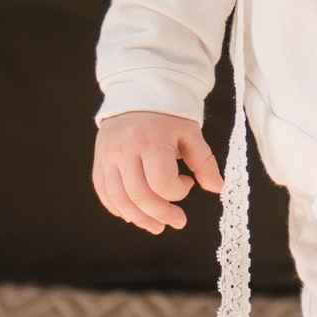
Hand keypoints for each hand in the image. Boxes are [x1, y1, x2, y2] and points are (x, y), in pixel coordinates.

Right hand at [93, 111, 223, 234]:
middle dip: (160, 214)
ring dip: (138, 218)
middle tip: (177, 222)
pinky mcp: (99, 159)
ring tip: (155, 226)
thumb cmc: (167, 113)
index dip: (178, 192)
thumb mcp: (190, 133)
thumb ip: (203, 162)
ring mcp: (108, 156)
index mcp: (151, 141)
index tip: (187, 184)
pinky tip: (131, 215)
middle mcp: (125, 150)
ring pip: (118, 199)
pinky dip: (117, 207)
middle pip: (139, 195)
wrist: (137, 91)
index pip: (162, 183)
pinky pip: (103, 191)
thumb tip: (217, 188)